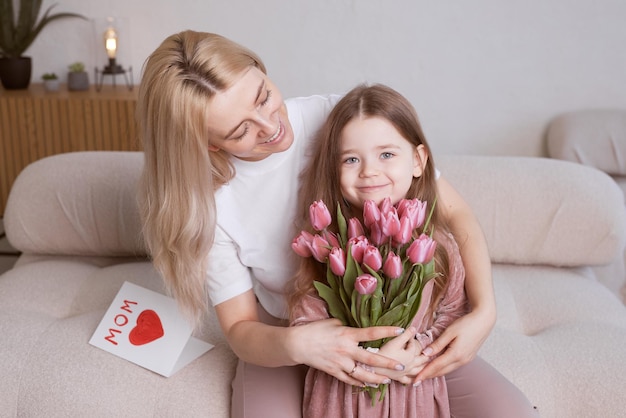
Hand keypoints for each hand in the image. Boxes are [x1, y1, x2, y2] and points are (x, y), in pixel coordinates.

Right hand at [288, 318, 405, 386]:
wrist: (298, 344)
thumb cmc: (315, 330)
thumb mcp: (334, 322)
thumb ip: (348, 327)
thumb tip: (359, 327)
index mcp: (347, 334)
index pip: (372, 332)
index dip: (387, 330)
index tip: (401, 330)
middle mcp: (346, 350)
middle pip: (371, 358)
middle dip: (388, 363)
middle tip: (401, 366)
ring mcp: (340, 363)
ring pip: (362, 374)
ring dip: (376, 378)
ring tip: (386, 380)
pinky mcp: (334, 371)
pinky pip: (349, 380)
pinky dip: (358, 383)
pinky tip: (367, 385)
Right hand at [369, 327, 430, 384]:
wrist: (374, 367)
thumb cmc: (385, 353)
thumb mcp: (395, 341)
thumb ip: (406, 335)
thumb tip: (414, 328)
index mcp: (411, 356)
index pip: (414, 345)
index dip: (412, 338)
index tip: (409, 334)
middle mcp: (411, 365)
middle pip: (422, 360)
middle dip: (426, 355)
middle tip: (430, 352)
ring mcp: (406, 373)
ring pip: (419, 371)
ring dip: (424, 368)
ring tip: (428, 366)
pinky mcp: (399, 378)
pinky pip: (409, 380)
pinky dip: (413, 380)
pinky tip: (415, 380)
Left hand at [413, 309, 494, 382]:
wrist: (484, 320)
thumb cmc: (466, 323)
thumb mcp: (450, 332)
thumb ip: (438, 344)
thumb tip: (425, 354)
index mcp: (456, 354)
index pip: (436, 367)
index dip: (425, 373)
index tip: (415, 380)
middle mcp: (462, 360)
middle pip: (442, 371)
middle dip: (429, 376)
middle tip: (416, 379)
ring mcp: (466, 360)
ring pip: (447, 370)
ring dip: (436, 372)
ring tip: (424, 374)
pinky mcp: (468, 357)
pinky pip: (453, 366)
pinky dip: (443, 368)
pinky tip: (437, 366)